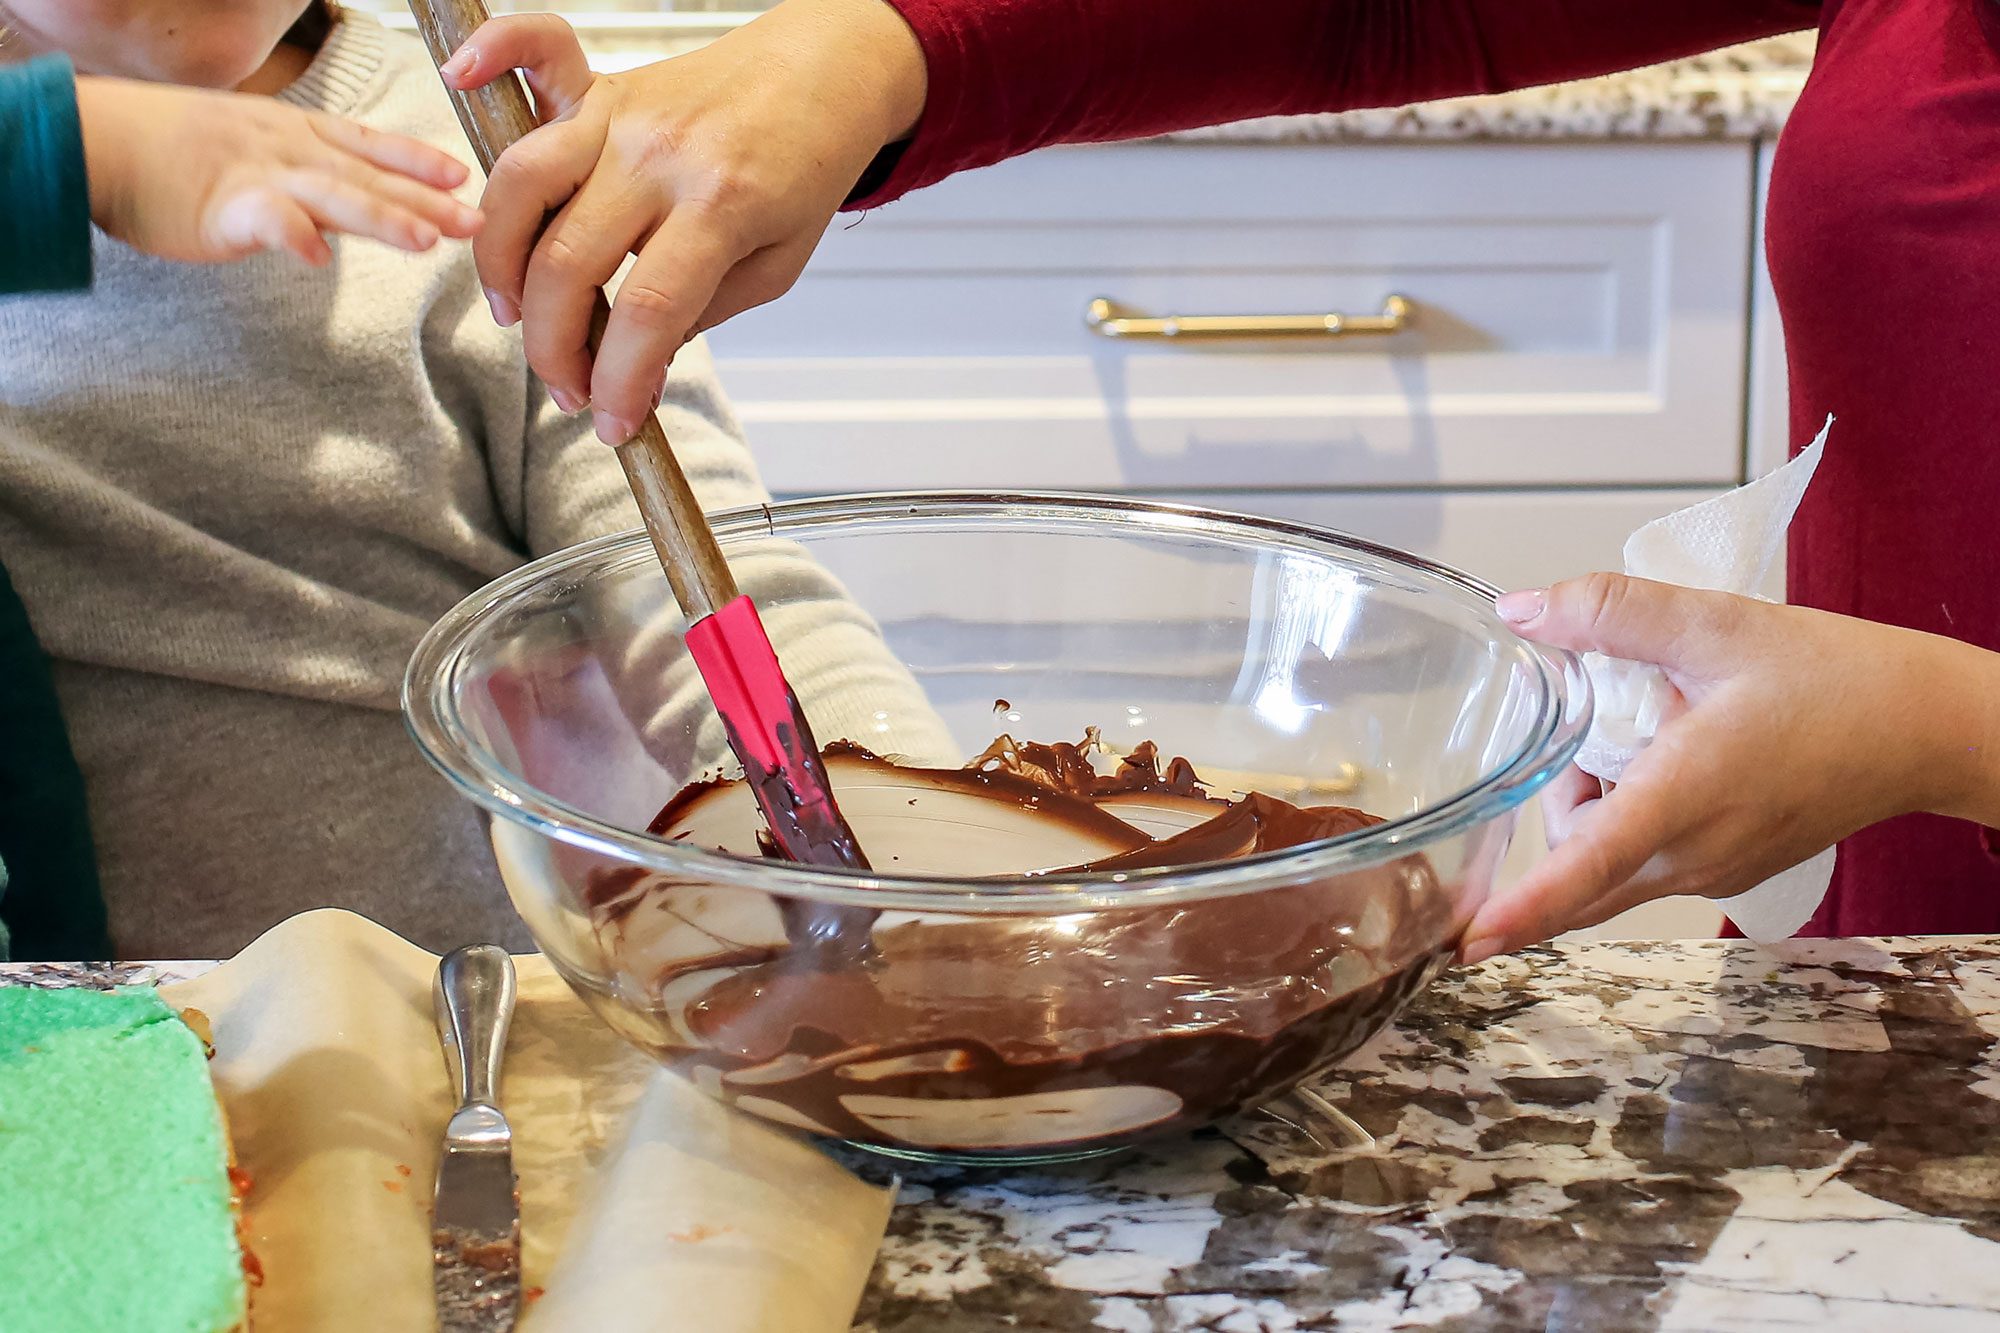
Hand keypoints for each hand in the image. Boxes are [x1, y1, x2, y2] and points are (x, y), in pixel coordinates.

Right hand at [76, 76, 480, 265]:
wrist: (97, 141)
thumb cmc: (170, 151)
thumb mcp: (251, 148)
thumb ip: (302, 177)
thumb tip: (342, 211)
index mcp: (296, 135)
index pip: (370, 145)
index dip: (418, 159)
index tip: (462, 174)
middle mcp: (288, 150)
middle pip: (369, 176)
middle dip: (427, 198)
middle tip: (477, 221)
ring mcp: (257, 175)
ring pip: (332, 194)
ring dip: (381, 216)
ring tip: (427, 239)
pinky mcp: (221, 206)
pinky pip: (263, 219)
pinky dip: (292, 234)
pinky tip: (320, 257)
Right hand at [441, 1, 925, 442]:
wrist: (821, 75)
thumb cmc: (802, 166)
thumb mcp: (776, 264)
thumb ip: (702, 313)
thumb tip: (633, 363)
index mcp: (720, 207)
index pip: (647, 313)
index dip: (619, 382)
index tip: (612, 423)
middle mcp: (659, 157)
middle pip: (569, 264)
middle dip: (554, 349)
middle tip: (569, 388)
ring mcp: (622, 116)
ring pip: (524, 186)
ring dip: (501, 263)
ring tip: (515, 315)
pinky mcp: (601, 87)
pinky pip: (534, 56)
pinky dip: (490, 60)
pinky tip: (459, 80)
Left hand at [1458, 574, 1994, 962]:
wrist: (1925, 728)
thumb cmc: (1837, 681)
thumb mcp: (1715, 626)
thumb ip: (1612, 614)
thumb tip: (1524, 611)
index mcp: (1684, 800)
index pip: (1586, 869)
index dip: (1521, 908)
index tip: (1468, 941)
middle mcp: (1693, 857)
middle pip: (1576, 864)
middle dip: (1559, 802)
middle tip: (1600, 727)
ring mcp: (1710, 874)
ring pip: (1608, 864)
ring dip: (1598, 806)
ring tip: (1651, 727)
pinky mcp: (1725, 874)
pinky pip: (1646, 861)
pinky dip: (1633, 816)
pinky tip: (1675, 752)